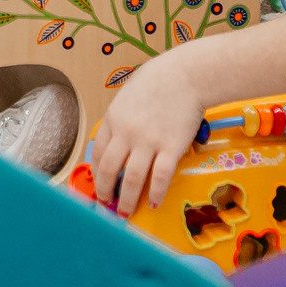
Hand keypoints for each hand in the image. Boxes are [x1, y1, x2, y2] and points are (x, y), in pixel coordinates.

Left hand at [88, 50, 207, 218]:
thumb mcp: (128, 96)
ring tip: (126, 212)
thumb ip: (121, 119)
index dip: (97, 173)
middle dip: (106, 192)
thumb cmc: (160, 80)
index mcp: (114, 118)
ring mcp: (149, 141)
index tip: (99, 184)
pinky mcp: (171, 147)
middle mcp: (127, 132)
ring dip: (127, 199)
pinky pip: (160, 177)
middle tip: (107, 205)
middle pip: (110, 170)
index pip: (98, 153)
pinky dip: (156, 193)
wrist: (188, 74)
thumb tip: (117, 142)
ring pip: (132, 179)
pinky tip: (154, 202)